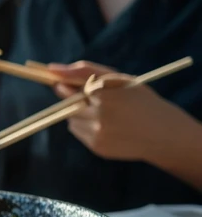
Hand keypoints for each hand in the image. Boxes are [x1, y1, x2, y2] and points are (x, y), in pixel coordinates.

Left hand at [50, 61, 193, 161]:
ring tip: (105, 113)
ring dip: (80, 114)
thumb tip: (53, 69)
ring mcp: (97, 134)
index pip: (69, 90)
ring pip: (71, 120)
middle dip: (75, 100)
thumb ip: (86, 71)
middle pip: (68, 106)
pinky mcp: (97, 148)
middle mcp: (99, 117)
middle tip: (96, 99)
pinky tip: (107, 125)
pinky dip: (86, 126)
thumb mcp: (119, 79)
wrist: (163, 133)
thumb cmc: (140, 100)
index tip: (65, 83)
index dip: (68, 86)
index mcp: (105, 95)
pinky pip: (78, 132)